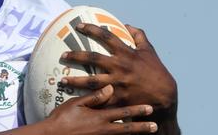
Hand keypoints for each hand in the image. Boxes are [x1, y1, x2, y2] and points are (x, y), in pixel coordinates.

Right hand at [39, 85, 157, 134]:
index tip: (150, 109)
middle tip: (155, 126)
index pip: (123, 113)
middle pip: (127, 129)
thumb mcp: (77, 104)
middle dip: (142, 128)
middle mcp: (103, 129)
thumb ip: (95, 97)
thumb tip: (110, 88)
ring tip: (147, 134)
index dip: (137, 110)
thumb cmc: (62, 118)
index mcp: (100, 117)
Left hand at [61, 24, 177, 110]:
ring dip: (75, 80)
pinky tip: (75, 100)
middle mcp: (120, 67)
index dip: (92, 29)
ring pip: (91, 81)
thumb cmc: (157, 72)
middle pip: (93, 58)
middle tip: (63, 55)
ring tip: (62, 80)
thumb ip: (138, 36)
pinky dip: (87, 100)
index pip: (106, 36)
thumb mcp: (149, 51)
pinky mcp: (117, 99)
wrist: (164, 97)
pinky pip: (99, 99)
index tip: (78, 26)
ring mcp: (117, 83)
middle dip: (76, 56)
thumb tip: (126, 25)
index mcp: (127, 53)